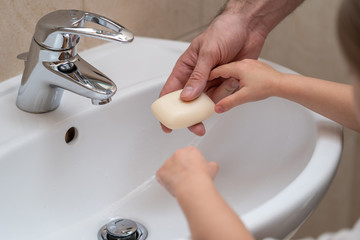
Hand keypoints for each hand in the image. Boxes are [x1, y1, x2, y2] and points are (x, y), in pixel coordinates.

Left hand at [156, 146, 218, 196]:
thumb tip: (211, 166)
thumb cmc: (201, 178)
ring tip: (182, 184)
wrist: (192, 187)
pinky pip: (161, 177)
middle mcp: (177, 154)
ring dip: (174, 175)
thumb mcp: (213, 168)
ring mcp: (167, 163)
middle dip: (182, 168)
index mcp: (190, 150)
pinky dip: (166, 182)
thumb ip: (210, 164)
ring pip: (169, 169)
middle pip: (178, 160)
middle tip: (188, 178)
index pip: (190, 154)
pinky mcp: (160, 172)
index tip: (195, 170)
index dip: (193, 163)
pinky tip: (174, 186)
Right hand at [159, 13, 265, 135]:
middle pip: (189, 103)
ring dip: (212, 105)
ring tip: (220, 97)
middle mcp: (197, 77)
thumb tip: (187, 96)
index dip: (167, 109)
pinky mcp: (225, 83)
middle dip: (191, 116)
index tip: (167, 123)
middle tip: (196, 127)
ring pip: (206, 103)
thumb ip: (198, 76)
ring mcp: (211, 81)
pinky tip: (230, 87)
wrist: (248, 28)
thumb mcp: (208, 53)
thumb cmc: (224, 31)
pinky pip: (222, 97)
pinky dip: (225, 96)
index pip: (171, 91)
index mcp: (186, 68)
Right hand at [208, 59, 282, 112]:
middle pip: (224, 71)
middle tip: (211, 87)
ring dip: (227, 78)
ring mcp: (249, 64)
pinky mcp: (255, 67)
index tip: (201, 83)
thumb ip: (229, 101)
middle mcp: (242, 64)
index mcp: (236, 67)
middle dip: (217, 79)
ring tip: (223, 85)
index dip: (207, 78)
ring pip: (232, 71)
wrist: (283, 83)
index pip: (215, 71)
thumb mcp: (244, 95)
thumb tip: (217, 108)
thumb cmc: (266, 85)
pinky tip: (236, 83)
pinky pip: (241, 71)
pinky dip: (236, 77)